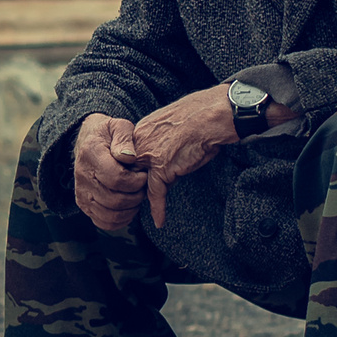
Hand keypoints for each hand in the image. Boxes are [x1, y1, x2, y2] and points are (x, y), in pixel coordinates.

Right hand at [71, 113, 150, 232]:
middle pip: (115, 200)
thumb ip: (125, 138)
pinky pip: (103, 222)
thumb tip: (129, 157)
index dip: (137, 181)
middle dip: (137, 196)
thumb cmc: (109, 134)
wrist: (88, 141)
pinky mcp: (83, 204)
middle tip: (143, 187)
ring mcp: (81, 193)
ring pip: (110, 214)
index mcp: (91, 154)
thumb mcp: (119, 126)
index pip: (116, 179)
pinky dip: (120, 221)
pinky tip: (129, 208)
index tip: (145, 174)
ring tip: (137, 196)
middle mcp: (82, 176)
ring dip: (130, 210)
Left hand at [128, 84, 241, 227]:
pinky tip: (159, 220)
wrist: (209, 116)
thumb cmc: (197, 119)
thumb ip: (159, 143)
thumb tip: (160, 162)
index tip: (135, 184)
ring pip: (138, 184)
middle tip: (134, 201)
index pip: (126, 158)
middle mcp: (139, 142)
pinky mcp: (162, 167)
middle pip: (128, 172)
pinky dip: (158, 208)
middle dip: (133, 187)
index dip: (133, 173)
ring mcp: (148, 155)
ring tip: (144, 211)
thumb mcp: (170, 128)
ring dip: (142, 199)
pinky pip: (156, 193)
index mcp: (140, 131)